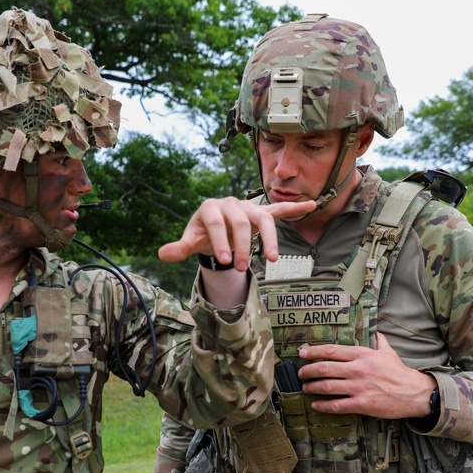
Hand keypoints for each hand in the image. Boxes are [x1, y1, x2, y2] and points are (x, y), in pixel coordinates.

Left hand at [158, 197, 315, 271]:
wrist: (215, 225)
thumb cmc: (202, 233)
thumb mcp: (190, 240)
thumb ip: (179, 248)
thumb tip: (162, 254)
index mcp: (210, 208)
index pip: (215, 221)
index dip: (219, 240)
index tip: (224, 261)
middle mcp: (231, 204)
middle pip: (241, 222)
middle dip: (242, 246)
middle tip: (240, 268)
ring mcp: (248, 208)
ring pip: (263, 219)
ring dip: (269, 239)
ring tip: (271, 259)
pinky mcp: (262, 214)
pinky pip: (279, 210)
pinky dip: (294, 208)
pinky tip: (311, 205)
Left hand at [297, 333, 435, 419]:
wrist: (415, 393)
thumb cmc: (400, 372)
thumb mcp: (388, 352)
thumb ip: (379, 341)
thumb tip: (376, 332)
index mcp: (362, 355)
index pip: (331, 351)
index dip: (313, 352)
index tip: (301, 354)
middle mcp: (358, 369)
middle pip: (324, 368)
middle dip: (307, 371)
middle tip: (300, 374)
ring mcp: (359, 387)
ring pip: (327, 386)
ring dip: (312, 387)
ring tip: (305, 387)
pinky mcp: (362, 404)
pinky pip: (336, 405)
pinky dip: (323, 405)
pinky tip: (316, 405)